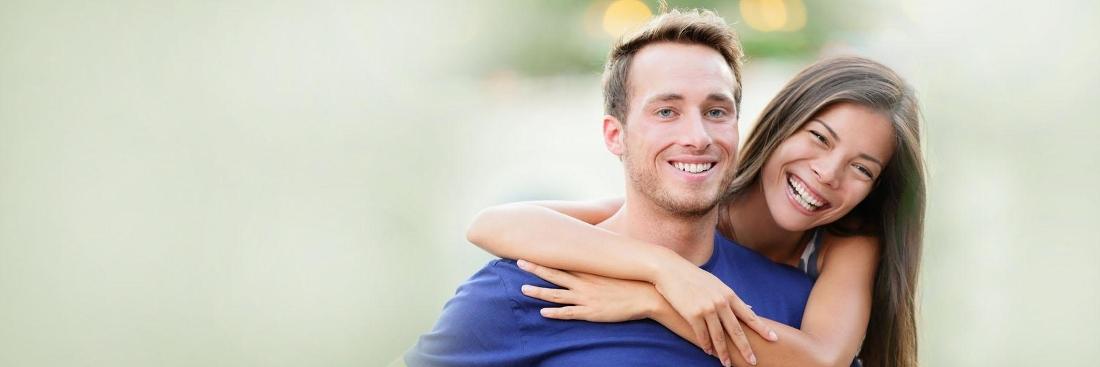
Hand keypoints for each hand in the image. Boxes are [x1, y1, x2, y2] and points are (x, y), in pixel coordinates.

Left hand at [516, 259, 661, 322]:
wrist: (647, 295)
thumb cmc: (633, 279)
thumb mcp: (616, 264)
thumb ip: (604, 257)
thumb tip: (598, 246)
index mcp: (590, 269)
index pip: (563, 259)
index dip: (547, 254)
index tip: (533, 246)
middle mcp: (584, 281)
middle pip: (554, 273)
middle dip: (535, 267)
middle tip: (518, 260)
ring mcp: (586, 297)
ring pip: (556, 294)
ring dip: (539, 291)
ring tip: (523, 288)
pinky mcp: (590, 312)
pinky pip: (568, 313)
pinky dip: (554, 313)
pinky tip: (542, 313)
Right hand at [651, 258, 777, 366]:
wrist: (670, 270)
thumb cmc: (693, 277)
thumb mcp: (717, 284)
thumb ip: (732, 298)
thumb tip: (749, 306)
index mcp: (729, 295)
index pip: (749, 315)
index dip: (763, 328)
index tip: (774, 338)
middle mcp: (721, 302)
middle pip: (737, 330)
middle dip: (745, 348)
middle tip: (753, 362)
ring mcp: (707, 309)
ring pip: (719, 337)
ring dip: (723, 353)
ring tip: (727, 364)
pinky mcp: (692, 314)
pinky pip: (702, 335)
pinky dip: (706, 345)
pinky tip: (708, 352)